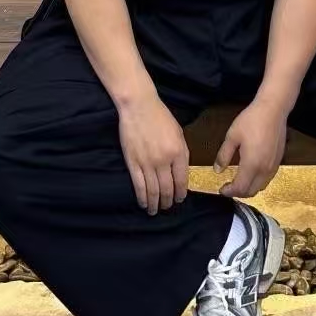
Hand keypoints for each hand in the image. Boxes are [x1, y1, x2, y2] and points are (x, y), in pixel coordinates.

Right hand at [117, 93, 190, 214]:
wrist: (139, 106)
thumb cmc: (161, 117)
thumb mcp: (178, 133)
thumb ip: (182, 153)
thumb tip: (182, 173)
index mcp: (178, 152)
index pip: (181, 181)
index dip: (181, 193)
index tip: (180, 199)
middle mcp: (163, 160)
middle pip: (167, 189)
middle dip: (168, 201)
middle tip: (167, 207)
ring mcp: (147, 163)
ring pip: (153, 191)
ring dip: (155, 203)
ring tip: (155, 210)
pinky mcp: (132, 163)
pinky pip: (138, 185)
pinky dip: (142, 197)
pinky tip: (144, 203)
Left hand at [213, 101, 287, 197]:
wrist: (274, 110)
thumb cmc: (251, 120)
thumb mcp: (232, 136)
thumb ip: (224, 155)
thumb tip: (217, 170)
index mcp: (252, 165)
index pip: (240, 188)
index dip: (229, 192)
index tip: (221, 189)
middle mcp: (265, 170)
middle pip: (251, 192)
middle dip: (238, 192)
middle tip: (228, 186)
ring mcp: (273, 166)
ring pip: (261, 187)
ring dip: (248, 188)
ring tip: (238, 180)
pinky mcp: (278, 161)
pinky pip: (267, 179)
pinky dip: (257, 181)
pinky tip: (250, 172)